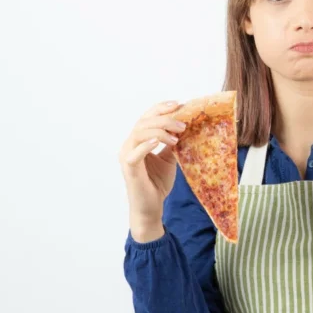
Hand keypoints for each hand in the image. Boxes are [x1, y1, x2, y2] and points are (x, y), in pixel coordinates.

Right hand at [118, 100, 186, 233]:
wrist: (151, 207)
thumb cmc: (157, 183)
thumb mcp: (170, 158)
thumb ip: (173, 142)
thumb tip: (185, 126)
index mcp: (138, 140)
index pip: (147, 117)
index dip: (161, 108)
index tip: (179, 104)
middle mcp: (129, 145)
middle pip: (144, 122)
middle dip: (164, 118)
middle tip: (183, 123)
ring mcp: (127, 156)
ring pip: (139, 133)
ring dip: (160, 130)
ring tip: (178, 135)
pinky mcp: (129, 168)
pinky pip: (135, 153)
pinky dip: (147, 144)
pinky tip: (160, 141)